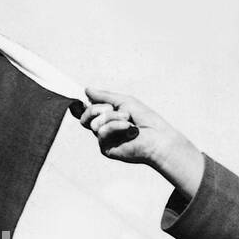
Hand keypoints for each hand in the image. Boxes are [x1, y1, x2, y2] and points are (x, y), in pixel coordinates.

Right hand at [76, 87, 204, 195]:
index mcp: (108, 117)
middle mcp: (104, 129)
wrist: (157, 137)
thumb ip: (104, 96)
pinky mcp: (106, 149)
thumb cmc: (146, 119)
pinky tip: (128, 128)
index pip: (88, 111)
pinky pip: (101, 133)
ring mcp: (105, 140)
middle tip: (112, 108)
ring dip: (111, 117)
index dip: (82, 105)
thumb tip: (86, 89)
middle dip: (97, 109)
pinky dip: (114, 126)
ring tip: (128, 119)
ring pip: (93, 123)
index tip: (81, 98)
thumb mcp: (124, 101)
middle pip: (85, 117)